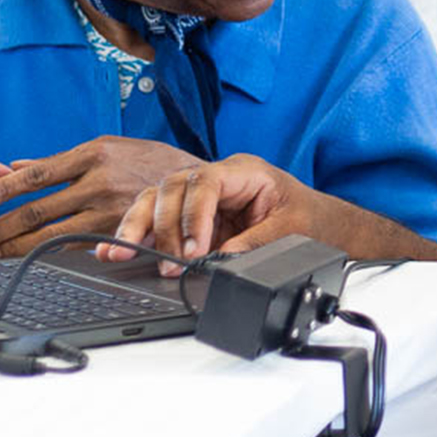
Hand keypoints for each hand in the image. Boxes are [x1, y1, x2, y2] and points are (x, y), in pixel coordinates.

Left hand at [0, 136, 204, 256]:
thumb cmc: (148, 160)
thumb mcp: (107, 147)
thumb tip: (17, 164)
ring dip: (16, 247)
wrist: (198, 181)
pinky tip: (27, 262)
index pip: (36, 174)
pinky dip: (48, 256)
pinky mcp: (121, 234)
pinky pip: (77, 248)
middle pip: (38, 209)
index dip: (2, 188)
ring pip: (53, 235)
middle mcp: (100, 182)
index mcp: (92, 154)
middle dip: (0, 227)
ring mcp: (111, 212)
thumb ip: (61, 160)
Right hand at [102, 154, 324, 274]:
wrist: (321, 222)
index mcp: (243, 171)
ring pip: (156, 199)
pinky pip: (157, 218)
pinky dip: (138, 234)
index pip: (205, 183)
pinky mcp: (192, 214)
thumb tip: (220, 261)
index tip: (193, 250)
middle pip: (172, 188)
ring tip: (118, 253)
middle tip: (170, 265)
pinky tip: (115, 249)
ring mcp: (201, 194)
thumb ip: (254, 243)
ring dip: (138, 228)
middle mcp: (217, 176)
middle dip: (165, 228)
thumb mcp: (290, 229)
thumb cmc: (309, 217)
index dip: (193, 216)